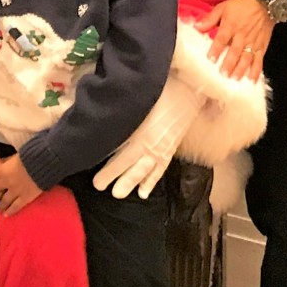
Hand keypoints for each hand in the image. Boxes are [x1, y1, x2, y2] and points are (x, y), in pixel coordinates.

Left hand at [0, 154, 41, 216]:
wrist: (42, 163)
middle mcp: (7, 182)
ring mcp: (15, 191)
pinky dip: (10, 211)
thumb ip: (7, 161)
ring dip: (0, 205)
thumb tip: (2, 162)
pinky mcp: (25, 198)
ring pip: (4, 201)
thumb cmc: (29, 156)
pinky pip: (16, 206)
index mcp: (3, 170)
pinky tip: (6, 214)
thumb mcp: (15, 156)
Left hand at [94, 77, 203, 198]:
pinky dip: (151, 181)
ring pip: (145, 171)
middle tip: (100, 188)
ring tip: (118, 195)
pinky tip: (144, 192)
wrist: (190, 92)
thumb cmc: (163, 91)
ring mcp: (162, 150)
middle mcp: (151, 146)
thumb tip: (100, 123)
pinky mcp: (170, 149)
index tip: (96, 181)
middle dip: (118, 179)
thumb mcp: (139, 102)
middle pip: (132, 167)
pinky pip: (160, 169)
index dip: (109, 170)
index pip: (122, 157)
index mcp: (142, 134)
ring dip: (132, 182)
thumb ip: (123, 116)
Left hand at [195, 0, 273, 80]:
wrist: (265, 4)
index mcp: (231, 26)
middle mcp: (242, 36)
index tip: (211, 59)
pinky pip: (259, 60)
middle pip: (235, 51)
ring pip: (247, 58)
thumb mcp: (223, 7)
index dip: (216, 49)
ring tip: (235, 78)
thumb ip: (210, 18)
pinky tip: (252, 80)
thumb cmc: (242, 6)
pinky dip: (256, 70)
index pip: (222, 39)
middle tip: (223, 74)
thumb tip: (196, 26)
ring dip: (241, 69)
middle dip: (229, 63)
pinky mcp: (262, 46)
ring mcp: (253, 42)